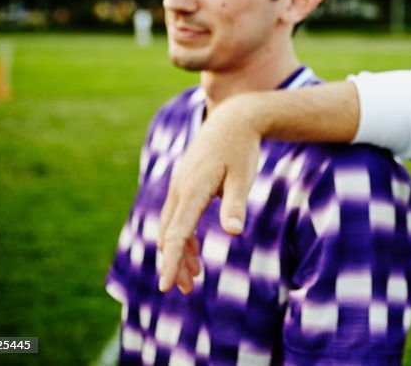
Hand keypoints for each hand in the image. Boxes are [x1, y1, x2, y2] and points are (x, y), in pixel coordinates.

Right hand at [156, 94, 262, 292]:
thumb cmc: (241, 149)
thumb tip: (234, 232)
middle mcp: (179, 189)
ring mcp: (179, 186)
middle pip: (170, 234)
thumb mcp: (244, 177)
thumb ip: (236, 204)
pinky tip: (196, 251)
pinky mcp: (184, 185)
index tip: (166, 286)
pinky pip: (177, 216)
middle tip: (186, 290)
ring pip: (171, 227)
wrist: (233, 119)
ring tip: (194, 277)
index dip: (172, 262)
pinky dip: (183, 236)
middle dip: (174, 263)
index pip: (178, 233)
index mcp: (193, 189)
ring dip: (179, 252)